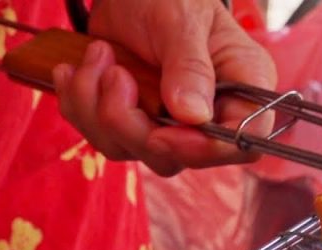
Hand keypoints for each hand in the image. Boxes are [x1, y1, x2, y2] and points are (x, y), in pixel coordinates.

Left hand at [52, 0, 277, 176]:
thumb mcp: (181, 20)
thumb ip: (190, 67)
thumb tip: (192, 115)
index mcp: (244, 86)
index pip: (243, 142)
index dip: (205, 149)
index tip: (161, 134)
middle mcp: (214, 113)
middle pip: (183, 156)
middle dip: (133, 125)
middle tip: (113, 74)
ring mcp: (174, 123)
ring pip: (139, 151)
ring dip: (100, 110)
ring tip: (96, 56)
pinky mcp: (137, 122)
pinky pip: (106, 138)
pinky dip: (81, 106)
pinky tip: (77, 69)